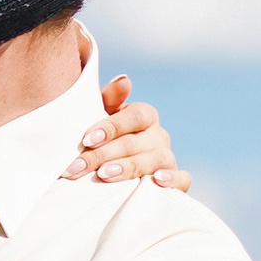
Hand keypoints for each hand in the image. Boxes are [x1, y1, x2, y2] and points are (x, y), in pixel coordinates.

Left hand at [62, 74, 190, 190]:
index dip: (111, 126)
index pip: (135, 115)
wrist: (114, 169)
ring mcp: (168, 157)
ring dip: (129, 167)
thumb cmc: (105, 139)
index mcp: (144, 116)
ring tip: (104, 175)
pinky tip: (156, 180)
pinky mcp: (177, 181)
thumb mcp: (102, 117)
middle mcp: (159, 135)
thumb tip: (123, 79)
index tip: (87, 139)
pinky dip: (173, 179)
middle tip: (78, 166)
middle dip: (103, 154)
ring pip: (155, 160)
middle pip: (136, 142)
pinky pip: (182, 178)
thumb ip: (110, 99)